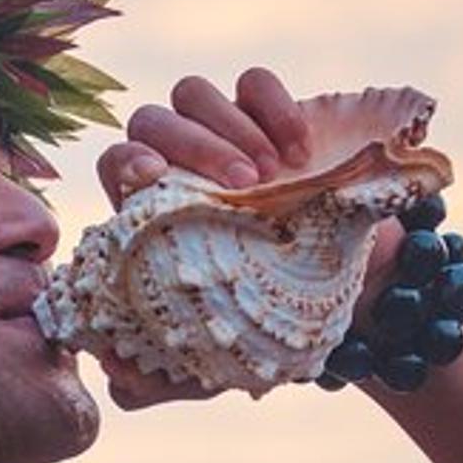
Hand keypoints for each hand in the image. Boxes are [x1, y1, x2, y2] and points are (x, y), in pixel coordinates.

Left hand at [90, 68, 407, 400]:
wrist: (346, 297)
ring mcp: (225, 134)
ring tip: (271, 175)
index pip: (116, 164)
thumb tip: (115, 380)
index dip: (125, 163)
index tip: (155, 179)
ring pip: (192, 95)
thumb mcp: (212, 363)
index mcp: (151, 212)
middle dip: (191, 145)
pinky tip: (300, 148)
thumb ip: (158, 378)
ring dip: (229, 126)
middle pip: (149, 121)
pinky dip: (271, 104)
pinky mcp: (273, 114)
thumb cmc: (264, 326)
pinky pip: (253, 82)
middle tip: (243, 186)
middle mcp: (179, 164)